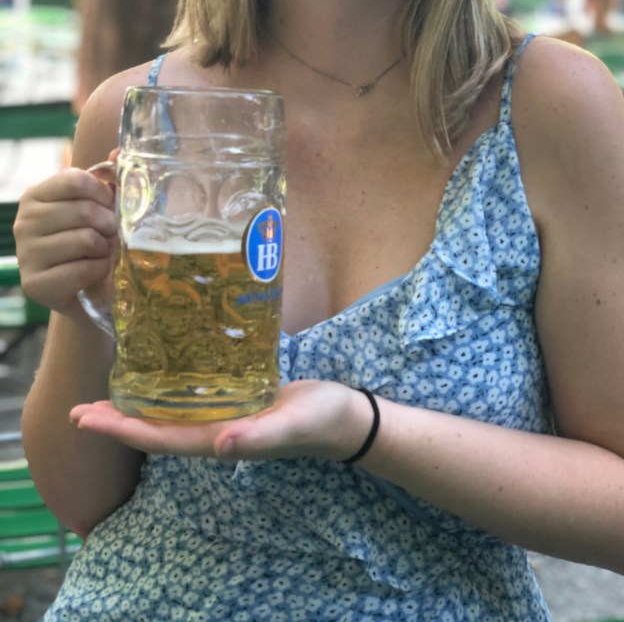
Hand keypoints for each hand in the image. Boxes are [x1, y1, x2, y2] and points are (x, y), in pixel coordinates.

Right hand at [14, 164, 118, 315]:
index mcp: (36, 196)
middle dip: (109, 224)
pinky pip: (83, 269)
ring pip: (85, 240)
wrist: (84, 291)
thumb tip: (118, 153)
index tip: (110, 204)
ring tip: (104, 252)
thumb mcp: (99, 206)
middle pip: (83, 211)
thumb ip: (109, 177)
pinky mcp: (35, 284)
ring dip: (106, 248)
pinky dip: (99, 270)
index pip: (74, 180)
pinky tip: (96, 271)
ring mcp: (26, 254)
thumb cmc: (91, 240)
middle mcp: (24, 222)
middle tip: (112, 234)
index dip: (103, 192)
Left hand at [70, 381, 374, 461]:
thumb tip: (220, 446)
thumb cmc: (319, 419)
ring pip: (169, 415)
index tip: (87, 417)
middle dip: (117, 419)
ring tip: (106, 393)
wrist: (344, 416)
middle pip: (155, 428)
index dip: (122, 429)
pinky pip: (191, 400)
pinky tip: (157, 376)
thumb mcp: (291, 424)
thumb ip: (259, 437)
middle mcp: (215, 431)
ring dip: (136, 407)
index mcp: (221, 439)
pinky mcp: (236, 401)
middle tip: (79, 406)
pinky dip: (166, 391)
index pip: (160, 437)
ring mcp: (224, 417)